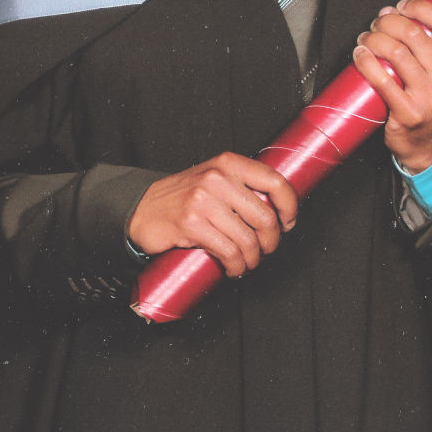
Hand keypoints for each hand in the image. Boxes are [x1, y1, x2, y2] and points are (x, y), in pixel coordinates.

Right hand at [127, 152, 297, 277]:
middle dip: (270, 241)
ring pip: (247, 239)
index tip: (288, 222)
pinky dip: (236, 266)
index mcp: (229, 163)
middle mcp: (218, 177)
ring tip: (246, 262)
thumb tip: (277, 208)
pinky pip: (228, 252)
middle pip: (265, 216)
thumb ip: (242, 186)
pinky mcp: (191, 224)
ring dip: (252, 259)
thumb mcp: (215, 179)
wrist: (142, 208)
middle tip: (264, 249)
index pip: (275, 181)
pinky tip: (233, 268)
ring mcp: (203, 200)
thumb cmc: (183, 197)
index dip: (289, 205)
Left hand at [352, 0, 431, 171]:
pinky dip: (366, 61)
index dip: (418, 6)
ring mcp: (430, 97)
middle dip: (388, 21)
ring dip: (374, 38)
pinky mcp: (408, 113)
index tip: (402, 6)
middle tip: (377, 23)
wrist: (430, 146)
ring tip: (366, 38)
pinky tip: (360, 55)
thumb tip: (396, 12)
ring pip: (395, 52)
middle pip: (413, 33)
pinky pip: (381, 79)